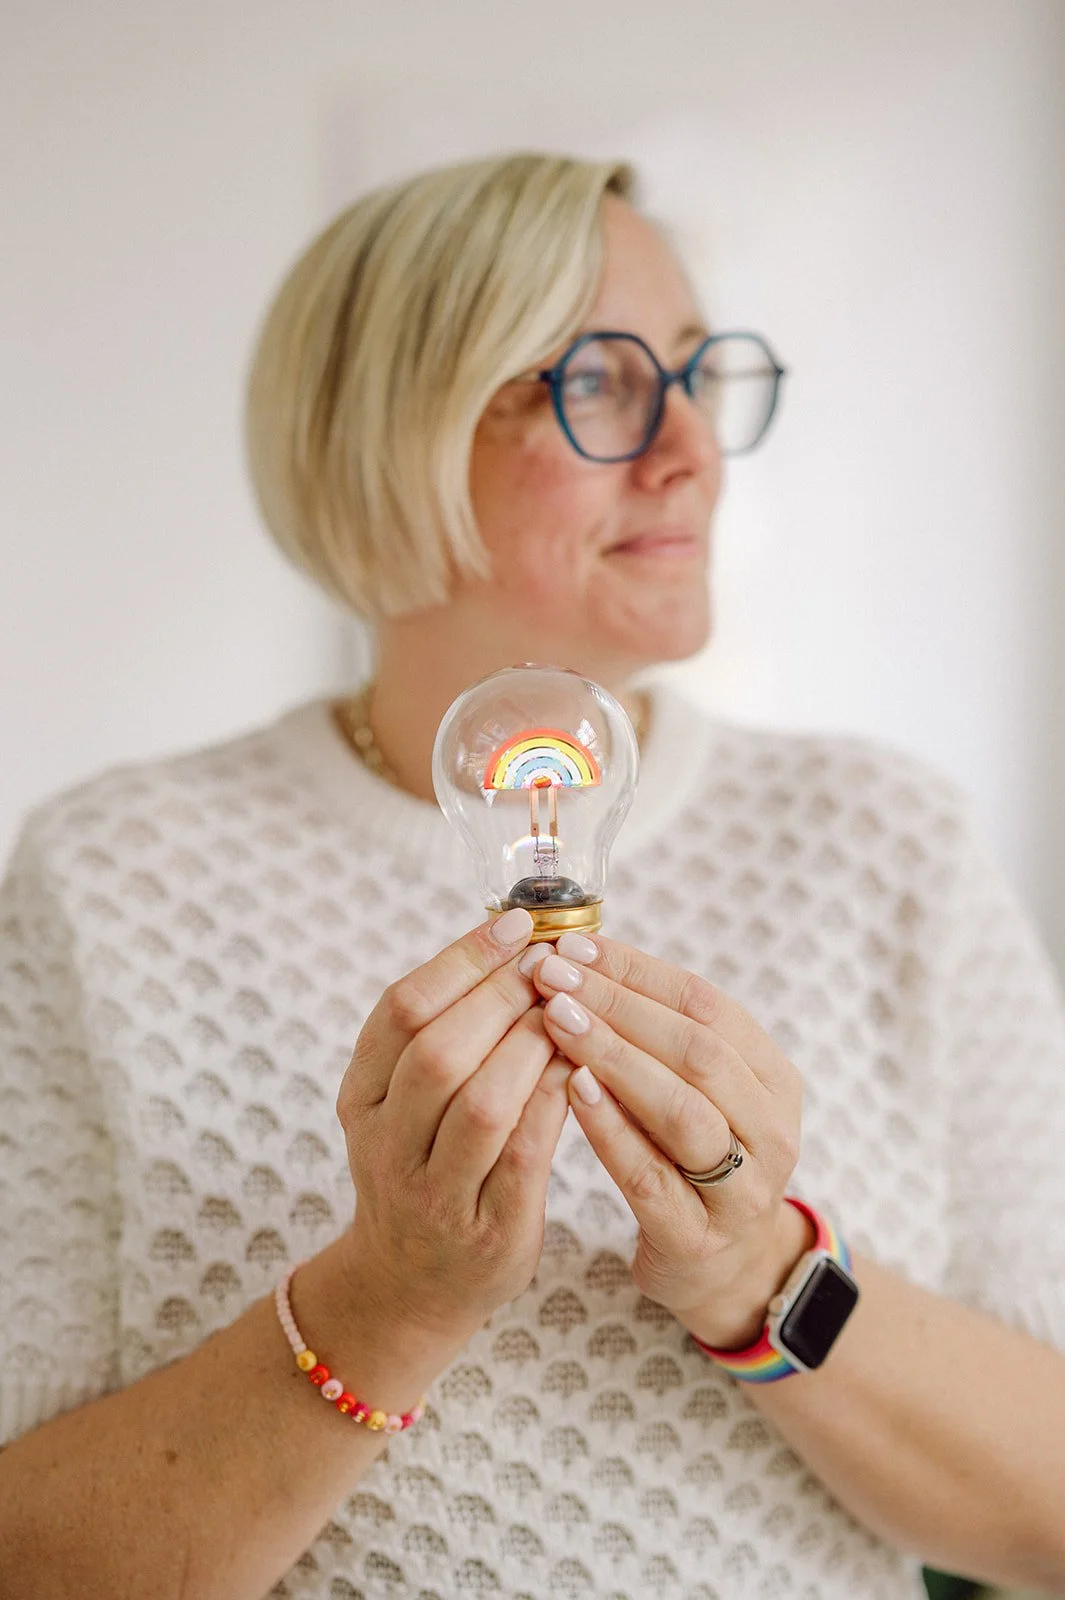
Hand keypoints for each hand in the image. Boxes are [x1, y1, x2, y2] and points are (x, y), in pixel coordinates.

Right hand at [334, 908, 571, 1346]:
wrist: (411, 1284)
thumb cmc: (423, 1166)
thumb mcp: (400, 1101)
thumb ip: (438, 1031)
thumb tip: (512, 938)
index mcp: (359, 1097)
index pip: (402, 1008)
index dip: (462, 957)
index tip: (517, 924)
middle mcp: (385, 1144)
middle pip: (437, 1050)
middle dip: (501, 996)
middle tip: (551, 963)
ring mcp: (434, 1193)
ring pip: (482, 1103)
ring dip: (532, 1046)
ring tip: (568, 1010)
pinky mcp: (488, 1231)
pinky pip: (526, 1154)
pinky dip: (557, 1101)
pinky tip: (583, 1066)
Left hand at [527, 933, 808, 1348]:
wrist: (721, 1271)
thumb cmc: (689, 1158)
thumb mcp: (694, 1092)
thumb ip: (655, 1035)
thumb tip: (579, 956)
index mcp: (772, 1078)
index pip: (706, 1003)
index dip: (638, 971)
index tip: (574, 946)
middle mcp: (770, 1129)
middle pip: (698, 1050)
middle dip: (620, 1005)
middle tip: (553, 976)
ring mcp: (741, 1189)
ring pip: (681, 1110)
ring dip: (615, 1057)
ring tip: (557, 1021)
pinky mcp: (699, 1239)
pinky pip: (652, 1176)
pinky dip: (610, 1129)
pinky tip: (571, 1091)